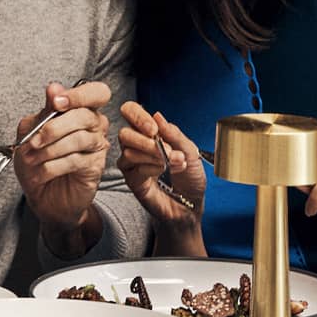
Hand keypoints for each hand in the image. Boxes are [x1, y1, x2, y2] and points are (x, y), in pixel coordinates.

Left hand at [12, 82, 111, 239]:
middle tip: (34, 141)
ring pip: (79, 139)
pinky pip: (76, 160)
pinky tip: (41, 172)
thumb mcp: (32, 130)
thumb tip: (54, 87)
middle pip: (84, 116)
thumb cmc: (38, 159)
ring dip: (49, 150)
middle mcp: (95, 124)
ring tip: (31, 159)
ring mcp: (97, 145)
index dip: (78, 95)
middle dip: (54, 128)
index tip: (56, 102)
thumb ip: (44, 110)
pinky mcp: (95, 167)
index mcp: (81, 108)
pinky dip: (53, 166)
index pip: (96, 92)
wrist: (40, 194)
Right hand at [118, 101, 205, 229]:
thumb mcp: (190, 151)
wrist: (191, 203)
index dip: (137, 116)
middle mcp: (137, 144)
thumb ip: (174, 134)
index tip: (154, 128)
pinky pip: (133, 168)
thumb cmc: (190, 177)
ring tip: (174, 162)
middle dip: (145, 140)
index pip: (131, 113)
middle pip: (125, 133)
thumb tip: (157, 116)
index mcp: (150, 132)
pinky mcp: (132, 179)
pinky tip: (163, 171)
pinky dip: (150, 167)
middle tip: (166, 149)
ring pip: (128, 151)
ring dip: (154, 155)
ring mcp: (132, 163)